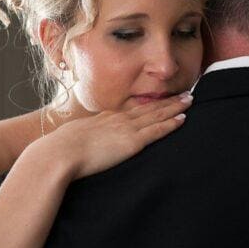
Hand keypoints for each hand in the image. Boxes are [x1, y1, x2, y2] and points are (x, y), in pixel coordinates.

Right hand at [34, 94, 192, 179]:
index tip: (160, 100)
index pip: (132, 110)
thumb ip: (79, 140)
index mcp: (104, 119)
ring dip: (175, 107)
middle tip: (184, 94)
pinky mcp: (132, 142)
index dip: (148, 105)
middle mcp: (118, 119)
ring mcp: (127, 128)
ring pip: (157, 115)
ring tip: (189, 100)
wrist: (59, 154)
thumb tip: (76, 146)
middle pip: (149, 108)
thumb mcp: (70, 139)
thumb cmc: (59, 151)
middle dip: (168, 101)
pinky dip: (171, 123)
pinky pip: (157, 130)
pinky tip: (183, 119)